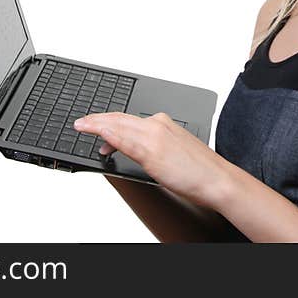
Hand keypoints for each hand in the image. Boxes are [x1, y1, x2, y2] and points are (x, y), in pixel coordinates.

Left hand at [73, 112, 230, 209]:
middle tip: (81, 123)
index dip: (108, 121)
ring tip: (82, 126)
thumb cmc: (199, 169)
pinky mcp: (152, 152)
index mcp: (163, 122)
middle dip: (97, 119)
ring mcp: (154, 137)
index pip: (128, 119)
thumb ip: (153, 145)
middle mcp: (157, 124)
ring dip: (97, 124)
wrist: (217, 179)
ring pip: (118, 125)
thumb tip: (131, 148)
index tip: (95, 125)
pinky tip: (99, 134)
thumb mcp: (174, 149)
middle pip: (119, 118)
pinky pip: (126, 141)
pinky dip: (110, 135)